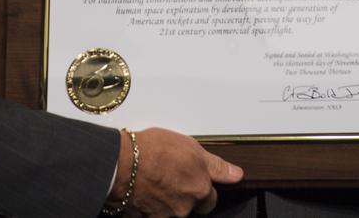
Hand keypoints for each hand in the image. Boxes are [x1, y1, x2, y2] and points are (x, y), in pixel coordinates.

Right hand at [112, 127, 242, 216]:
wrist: (121, 163)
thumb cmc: (152, 150)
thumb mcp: (190, 147)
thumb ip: (215, 165)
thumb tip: (236, 175)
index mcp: (200, 188)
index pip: (211, 198)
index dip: (203, 187)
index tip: (194, 179)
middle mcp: (186, 205)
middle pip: (193, 207)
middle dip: (187, 197)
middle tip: (173, 178)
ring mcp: (167, 214)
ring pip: (174, 210)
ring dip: (168, 199)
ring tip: (156, 180)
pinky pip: (155, 214)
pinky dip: (152, 205)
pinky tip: (145, 190)